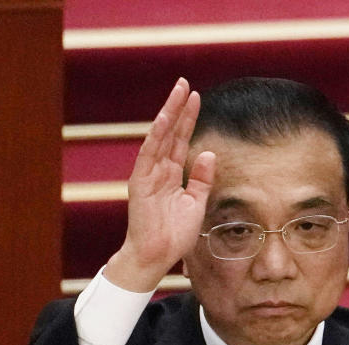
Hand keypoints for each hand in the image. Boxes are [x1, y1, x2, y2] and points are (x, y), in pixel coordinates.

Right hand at [104, 78, 215, 290]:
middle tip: (185, 84)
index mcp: (171, 175)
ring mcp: (148, 174)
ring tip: (178, 92)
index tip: (196, 98)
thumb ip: (201, 179)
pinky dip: (157, 135)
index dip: (188, 120)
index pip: (180, 141)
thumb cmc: (174, 235)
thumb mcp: (195, 203)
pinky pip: (149, 153)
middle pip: (170, 133)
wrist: (157, 256)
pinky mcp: (140, 182)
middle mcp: (158, 170)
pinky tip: (166, 118)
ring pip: (160, 137)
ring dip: (169, 114)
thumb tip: (208, 153)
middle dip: (178, 108)